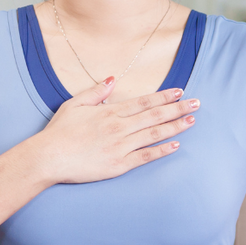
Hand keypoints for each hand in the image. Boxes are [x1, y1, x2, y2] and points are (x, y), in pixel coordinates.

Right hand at [29, 80, 198, 184]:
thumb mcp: (75, 104)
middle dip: (178, 108)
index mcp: (110, 112)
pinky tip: (176, 145)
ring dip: (175, 127)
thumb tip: (113, 79)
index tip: (180, 91)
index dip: (164, 96)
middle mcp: (119, 127)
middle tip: (197, 103)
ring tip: (192, 121)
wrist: (48, 157)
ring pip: (154, 134)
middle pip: (155, 115)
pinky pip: (145, 157)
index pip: (144, 102)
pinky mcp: (119, 165)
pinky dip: (161, 150)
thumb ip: (96, 92)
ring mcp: (121, 146)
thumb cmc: (59, 132)